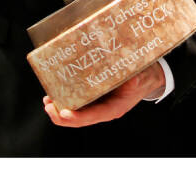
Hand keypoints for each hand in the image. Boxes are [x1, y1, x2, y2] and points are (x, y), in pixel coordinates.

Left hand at [43, 63, 165, 127]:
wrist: (148, 77)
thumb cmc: (143, 78)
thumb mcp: (141, 78)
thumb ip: (134, 80)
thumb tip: (129, 81)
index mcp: (113, 108)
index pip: (92, 117)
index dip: (76, 117)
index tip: (63, 112)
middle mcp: (103, 109)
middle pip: (79, 119)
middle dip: (60, 115)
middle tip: (48, 104)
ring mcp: (98, 105)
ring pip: (76, 113)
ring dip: (59, 108)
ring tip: (47, 100)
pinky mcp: (95, 97)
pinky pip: (78, 103)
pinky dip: (66, 99)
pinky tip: (57, 91)